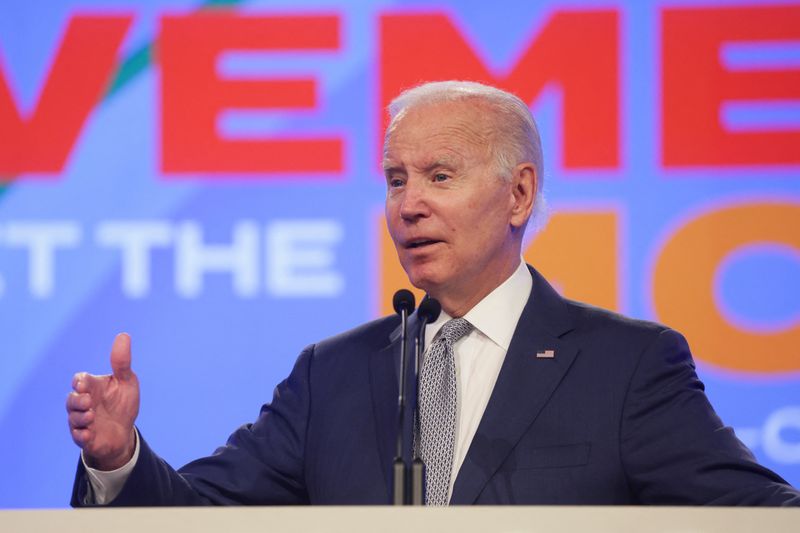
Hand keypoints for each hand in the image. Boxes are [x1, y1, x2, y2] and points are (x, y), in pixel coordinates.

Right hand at [67, 333, 139, 470]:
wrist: (124, 432)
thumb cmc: (123, 403)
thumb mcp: (126, 382)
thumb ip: (122, 362)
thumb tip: (123, 335)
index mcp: (93, 387)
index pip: (80, 380)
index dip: (79, 382)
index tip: (83, 384)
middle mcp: (84, 403)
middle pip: (71, 399)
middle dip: (77, 400)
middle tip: (88, 402)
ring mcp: (82, 421)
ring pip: (73, 418)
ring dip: (80, 417)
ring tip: (91, 416)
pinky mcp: (85, 438)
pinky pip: (78, 437)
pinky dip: (81, 435)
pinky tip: (88, 434)